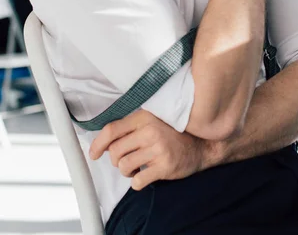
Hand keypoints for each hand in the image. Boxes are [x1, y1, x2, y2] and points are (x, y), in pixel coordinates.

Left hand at [89, 109, 204, 189]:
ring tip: (138, 167)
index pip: (112, 130)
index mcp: (145, 116)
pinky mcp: (165, 166)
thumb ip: (132, 125)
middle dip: (116, 160)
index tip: (93, 153)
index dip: (98, 143)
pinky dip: (137, 182)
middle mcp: (151, 131)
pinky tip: (145, 175)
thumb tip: (103, 139)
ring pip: (124, 167)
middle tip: (127, 159)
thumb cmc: (173, 133)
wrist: (201, 145)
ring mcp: (158, 149)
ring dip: (127, 172)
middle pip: (115, 151)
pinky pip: (137, 181)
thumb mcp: (153, 120)